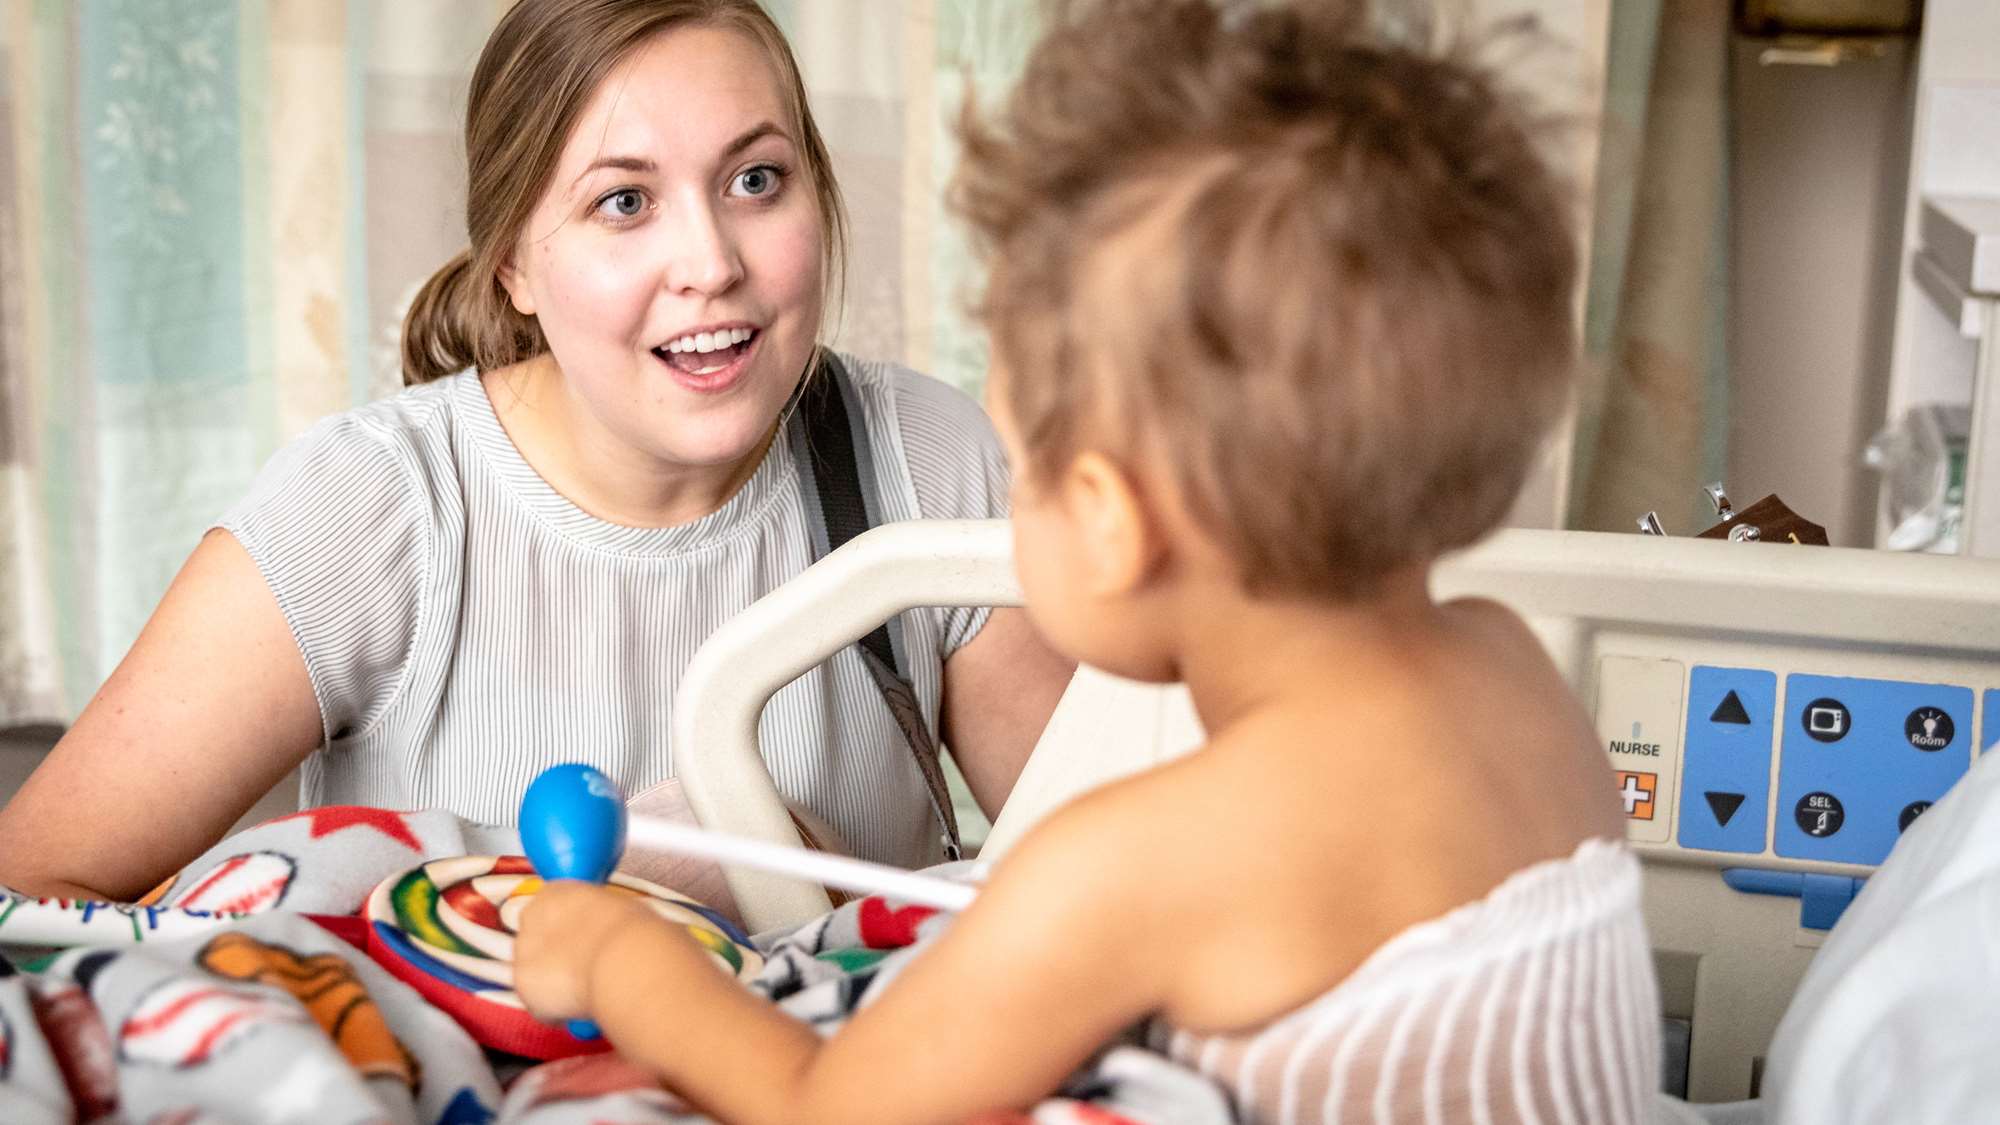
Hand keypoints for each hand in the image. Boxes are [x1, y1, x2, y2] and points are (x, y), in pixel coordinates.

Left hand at [514, 881, 659, 1021]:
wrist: (625, 959)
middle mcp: (532, 916)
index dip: (566, 929)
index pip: (548, 908)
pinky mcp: (523, 986)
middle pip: (536, 942)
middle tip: (583, 971)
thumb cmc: (633, 933)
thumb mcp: (619, 909)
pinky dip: (556, 1011)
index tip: (580, 941)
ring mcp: (523, 952)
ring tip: (586, 991)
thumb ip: (599, 918)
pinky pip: (539, 1004)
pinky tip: (580, 1006)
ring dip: (554, 985)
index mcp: (556, 892)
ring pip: (536, 975)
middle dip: (554, 959)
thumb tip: (606, 934)